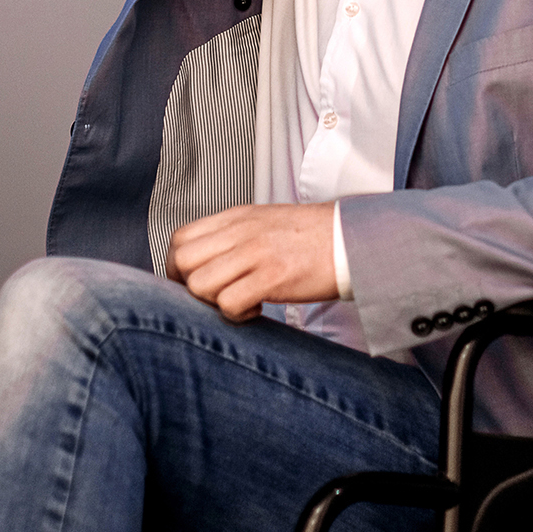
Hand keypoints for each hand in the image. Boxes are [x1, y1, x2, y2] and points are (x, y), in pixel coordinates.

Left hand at [165, 203, 338, 321]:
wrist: (354, 238)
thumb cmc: (314, 236)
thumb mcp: (266, 222)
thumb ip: (234, 236)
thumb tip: (207, 261)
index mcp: (237, 217)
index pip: (181, 238)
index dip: (178, 267)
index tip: (194, 283)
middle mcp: (242, 232)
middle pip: (183, 261)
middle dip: (189, 287)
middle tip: (214, 296)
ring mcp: (256, 253)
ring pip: (199, 284)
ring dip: (212, 302)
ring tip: (238, 301)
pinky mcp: (273, 277)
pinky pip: (229, 302)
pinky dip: (237, 314)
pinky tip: (257, 308)